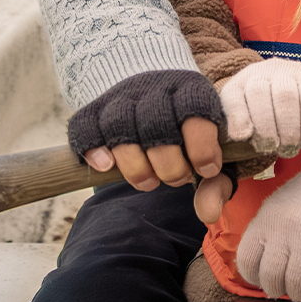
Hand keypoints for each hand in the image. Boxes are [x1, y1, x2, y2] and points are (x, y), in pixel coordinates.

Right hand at [68, 70, 224, 189]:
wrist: (151, 89)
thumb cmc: (187, 131)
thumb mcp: (210, 150)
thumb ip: (215, 182)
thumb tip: (209, 213)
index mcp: (191, 90)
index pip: (197, 112)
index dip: (202, 147)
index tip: (206, 169)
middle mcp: (155, 88)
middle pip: (156, 124)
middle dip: (168, 164)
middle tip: (176, 179)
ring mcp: (121, 96)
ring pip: (119, 125)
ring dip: (134, 164)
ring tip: (147, 182)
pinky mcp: (94, 108)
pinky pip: (85, 126)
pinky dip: (93, 150)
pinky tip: (107, 167)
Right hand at [219, 58, 300, 156]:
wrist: (253, 104)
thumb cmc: (288, 111)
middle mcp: (277, 69)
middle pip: (286, 96)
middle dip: (289, 129)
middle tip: (289, 150)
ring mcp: (252, 76)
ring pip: (259, 94)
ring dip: (266, 128)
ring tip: (270, 147)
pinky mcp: (230, 88)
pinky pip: (234, 100)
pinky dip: (240, 119)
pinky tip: (245, 136)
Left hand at [236, 160, 300, 301]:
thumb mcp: (275, 208)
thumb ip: (264, 235)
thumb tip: (257, 270)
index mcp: (265, 221)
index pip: (246, 261)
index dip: (252, 277)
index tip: (262, 279)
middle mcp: (282, 230)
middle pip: (270, 276)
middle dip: (277, 289)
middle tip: (284, 288)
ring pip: (295, 283)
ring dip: (299, 294)